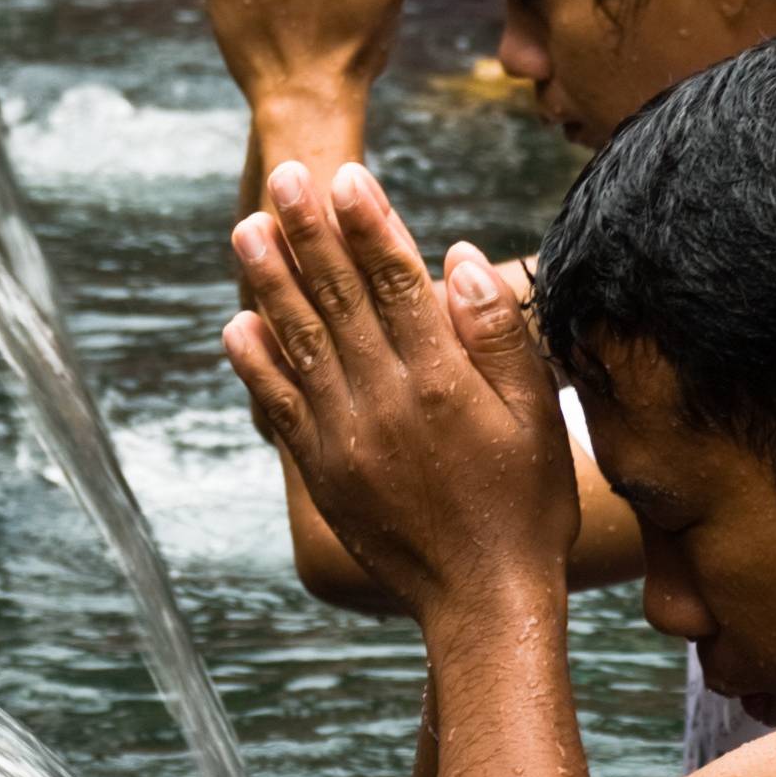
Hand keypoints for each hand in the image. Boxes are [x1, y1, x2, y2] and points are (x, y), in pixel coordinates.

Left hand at [224, 161, 576, 622]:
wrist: (484, 601)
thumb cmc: (527, 504)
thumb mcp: (537, 416)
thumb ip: (496, 336)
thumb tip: (459, 258)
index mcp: (442, 382)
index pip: (397, 283)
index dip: (368, 225)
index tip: (345, 176)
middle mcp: (385, 402)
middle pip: (339, 299)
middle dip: (308, 232)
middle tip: (283, 174)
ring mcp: (346, 437)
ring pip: (300, 342)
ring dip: (270, 281)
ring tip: (247, 230)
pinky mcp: (324, 470)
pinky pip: (279, 406)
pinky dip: (255, 363)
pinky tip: (237, 322)